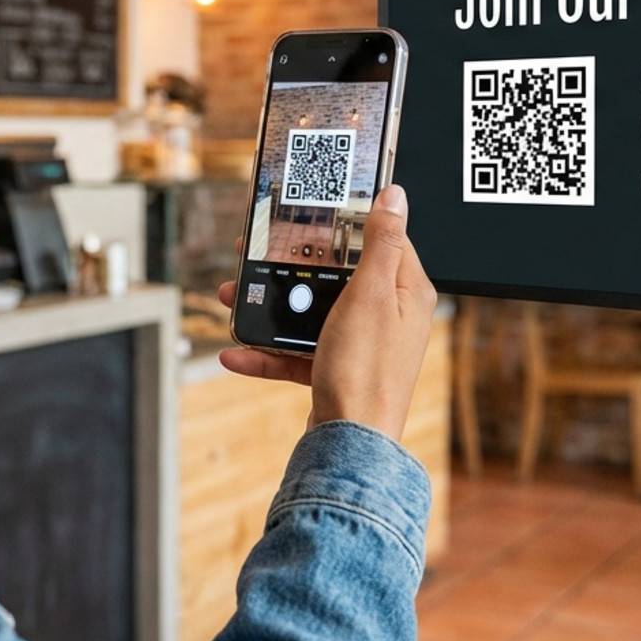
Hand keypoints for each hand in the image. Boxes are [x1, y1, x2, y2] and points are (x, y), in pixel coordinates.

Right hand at [215, 184, 437, 440]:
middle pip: (334, 275)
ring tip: (234, 297)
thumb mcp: (372, 294)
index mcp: (406, 291)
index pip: (380, 240)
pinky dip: (266, 351)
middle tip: (256, 251)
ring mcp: (360, 344)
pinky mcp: (335, 370)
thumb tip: (396, 197)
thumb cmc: (368, 372)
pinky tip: (235, 352)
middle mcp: (387, 316)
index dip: (344, 223)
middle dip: (290, 266)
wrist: (349, 444)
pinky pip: (296, 352)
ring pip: (309, 313)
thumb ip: (381, 243)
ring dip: (270, 306)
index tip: (312, 210)